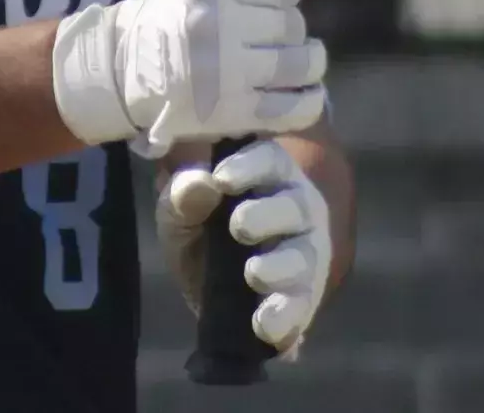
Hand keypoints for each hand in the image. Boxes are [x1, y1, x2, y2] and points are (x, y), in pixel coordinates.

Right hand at [50, 0, 331, 154]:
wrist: (126, 67)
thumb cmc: (176, 5)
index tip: (257, 0)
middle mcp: (219, 22)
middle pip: (292, 22)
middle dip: (284, 27)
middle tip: (259, 34)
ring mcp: (227, 71)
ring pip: (301, 61)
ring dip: (303, 61)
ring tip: (287, 59)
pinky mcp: (233, 112)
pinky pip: (297, 106)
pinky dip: (307, 99)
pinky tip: (299, 89)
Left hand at [156, 138, 332, 353]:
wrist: (207, 293)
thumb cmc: (198, 232)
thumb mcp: (177, 213)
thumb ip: (182, 196)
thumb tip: (201, 183)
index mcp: (267, 177)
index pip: (270, 160)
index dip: (250, 166)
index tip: (222, 179)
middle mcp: (296, 210)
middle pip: (294, 206)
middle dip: (268, 215)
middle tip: (239, 226)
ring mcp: (306, 255)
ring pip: (304, 256)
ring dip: (281, 266)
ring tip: (254, 273)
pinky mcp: (304, 299)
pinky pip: (303, 306)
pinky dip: (286, 316)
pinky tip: (265, 323)